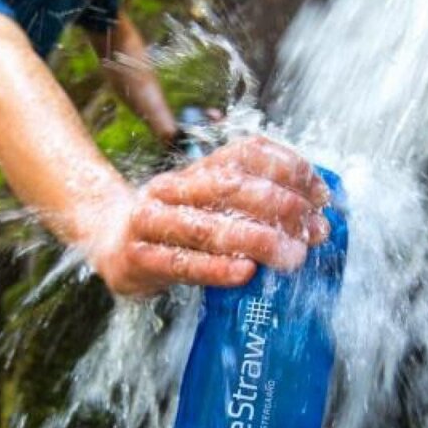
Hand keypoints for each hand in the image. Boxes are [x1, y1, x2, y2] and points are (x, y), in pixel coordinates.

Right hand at [82, 137, 330, 295]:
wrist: (105, 240)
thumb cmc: (173, 227)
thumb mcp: (209, 205)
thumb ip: (253, 205)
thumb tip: (314, 217)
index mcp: (195, 168)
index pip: (246, 154)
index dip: (289, 169)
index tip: (322, 195)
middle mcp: (171, 188)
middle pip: (230, 187)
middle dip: (280, 206)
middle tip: (314, 230)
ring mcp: (149, 222)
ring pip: (207, 226)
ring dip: (257, 240)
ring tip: (292, 255)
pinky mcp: (137, 258)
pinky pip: (181, 263)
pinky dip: (216, 268)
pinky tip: (245, 273)